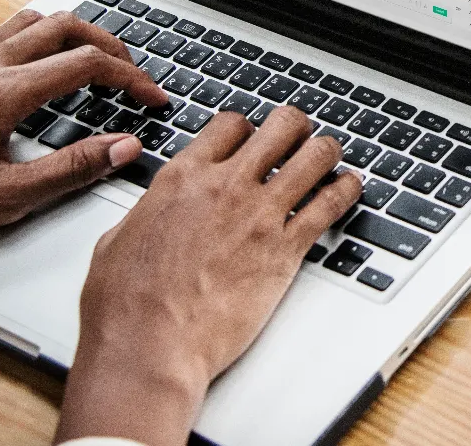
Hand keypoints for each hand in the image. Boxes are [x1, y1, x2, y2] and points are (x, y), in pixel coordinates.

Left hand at [0, 10, 167, 292]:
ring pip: (36, 21)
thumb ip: (71, 169)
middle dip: (111, 46)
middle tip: (135, 75)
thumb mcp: (5, 198)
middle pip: (66, 27)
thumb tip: (123, 147)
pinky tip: (50, 68)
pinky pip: (10, 33)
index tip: (153, 99)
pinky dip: (44, 38)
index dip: (131, 78)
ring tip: (100, 64)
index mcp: (1, 94)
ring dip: (77, 34)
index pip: (85, 64)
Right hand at [56, 107, 362, 445]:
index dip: (247, 128)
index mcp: (183, 178)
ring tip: (331, 156)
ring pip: (314, 156)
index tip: (253, 137)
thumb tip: (154, 210)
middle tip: (300, 136)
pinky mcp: (285, 249)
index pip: (231, 125)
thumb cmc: (127, 304)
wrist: (151, 344)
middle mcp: (225, 186)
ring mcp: (260, 215)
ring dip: (327, 151)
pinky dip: (347, 190)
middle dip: (295, 127)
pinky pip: (330, 204)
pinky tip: (351, 187)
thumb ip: (149, 213)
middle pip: (280, 127)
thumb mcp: (119, 239)